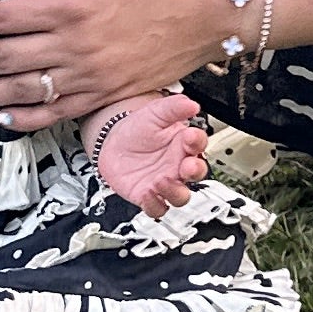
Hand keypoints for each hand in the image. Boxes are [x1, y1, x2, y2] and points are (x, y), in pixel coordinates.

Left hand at [87, 91, 209, 213]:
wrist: (112, 143)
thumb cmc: (138, 129)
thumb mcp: (155, 112)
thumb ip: (174, 108)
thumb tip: (192, 104)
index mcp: (184, 144)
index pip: (199, 144)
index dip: (197, 141)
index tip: (190, 136)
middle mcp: (178, 166)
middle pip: (196, 174)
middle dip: (195, 171)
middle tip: (187, 166)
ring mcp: (165, 182)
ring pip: (180, 196)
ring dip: (175, 191)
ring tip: (163, 180)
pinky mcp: (148, 195)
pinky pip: (157, 207)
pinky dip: (154, 204)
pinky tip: (147, 193)